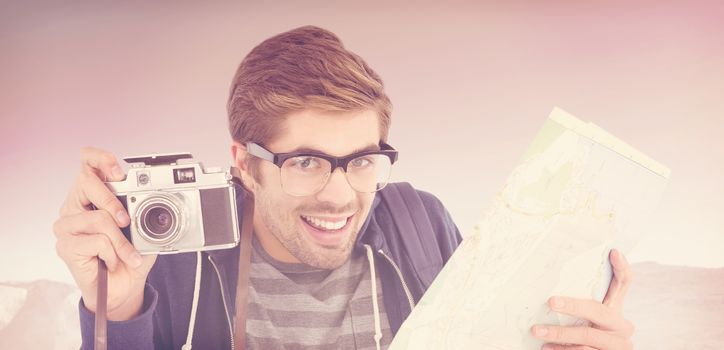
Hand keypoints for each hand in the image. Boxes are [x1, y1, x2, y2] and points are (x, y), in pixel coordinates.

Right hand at [53, 147, 156, 320]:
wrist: (123, 287)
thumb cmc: (130, 254)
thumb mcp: (144, 229)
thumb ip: (144, 212)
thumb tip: (157, 205)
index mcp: (92, 195)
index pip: (87, 163)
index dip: (100, 158)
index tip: (118, 170)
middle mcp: (75, 205)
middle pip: (85, 182)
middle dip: (112, 201)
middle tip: (126, 221)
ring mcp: (66, 225)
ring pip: (98, 218)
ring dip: (120, 240)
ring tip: (126, 255)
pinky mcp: (65, 245)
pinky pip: (97, 241)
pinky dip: (113, 254)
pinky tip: (110, 261)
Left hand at [531, 249, 634, 349]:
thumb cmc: (591, 333)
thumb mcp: (592, 317)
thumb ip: (585, 299)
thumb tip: (555, 278)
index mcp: (618, 310)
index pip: (625, 284)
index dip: (621, 268)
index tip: (613, 252)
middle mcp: (622, 327)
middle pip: (598, 311)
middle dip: (573, 306)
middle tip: (551, 301)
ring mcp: (617, 345)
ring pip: (587, 337)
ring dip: (559, 334)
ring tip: (538, 331)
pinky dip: (562, 349)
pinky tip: (546, 347)